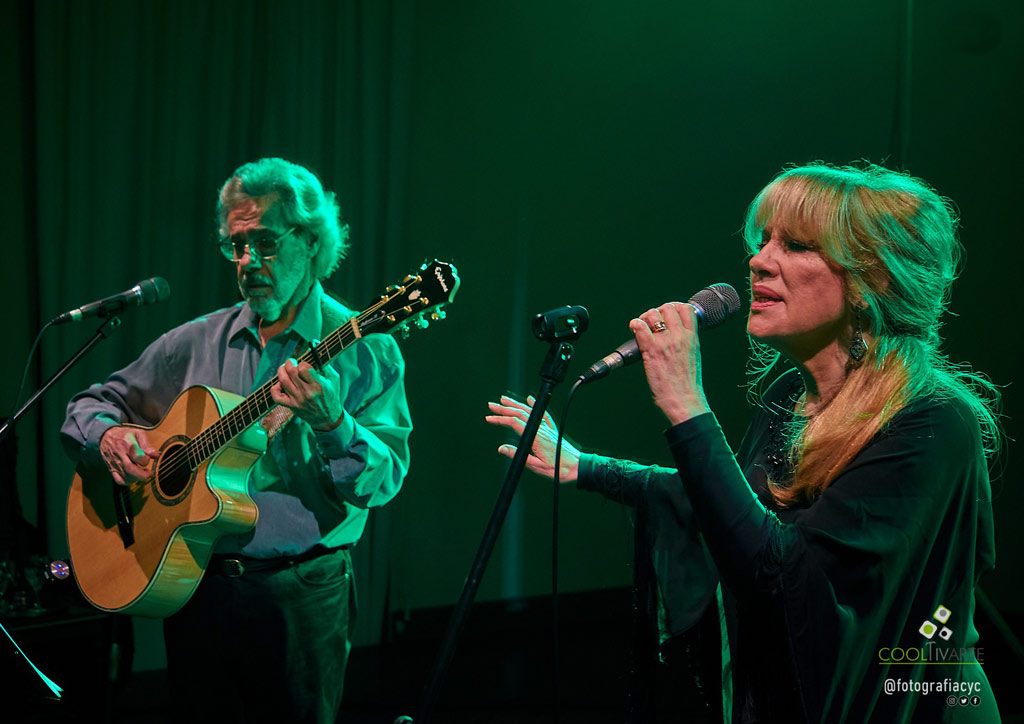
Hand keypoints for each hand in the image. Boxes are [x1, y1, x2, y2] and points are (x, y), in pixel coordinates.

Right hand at [99, 426, 158, 485]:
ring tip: (143, 474)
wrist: (106, 437)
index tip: (148, 458)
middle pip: (130, 469)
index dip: (145, 459)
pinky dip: (128, 482)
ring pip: (125, 476)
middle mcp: (119, 454)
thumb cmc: (125, 435)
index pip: (136, 455)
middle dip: (143, 475)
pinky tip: (134, 477)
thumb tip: (156, 455)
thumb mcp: (138, 434)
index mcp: (127, 443)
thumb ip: (147, 445)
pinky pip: (119, 480)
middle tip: (150, 473)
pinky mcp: (112, 468)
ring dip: (137, 478)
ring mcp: (115, 463)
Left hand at [271, 358, 344, 430]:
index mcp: (318, 385)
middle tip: (291, 362)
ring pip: (283, 380)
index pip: (303, 368)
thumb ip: (324, 365)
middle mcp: (307, 392)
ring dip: (281, 370)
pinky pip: (276, 396)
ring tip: (284, 368)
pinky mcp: (291, 406)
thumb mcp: (334, 380)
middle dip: (289, 362)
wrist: (327, 419)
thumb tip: (313, 349)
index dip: (302, 363)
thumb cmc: (331, 396)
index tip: (304, 364)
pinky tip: (280, 384)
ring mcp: (297, 400)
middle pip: (291, 372)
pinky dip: (274, 388)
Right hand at [485, 395, 580, 482]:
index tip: (489, 418)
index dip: (500, 419)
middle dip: (504, 409)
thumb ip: (518, 456)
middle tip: (491, 405)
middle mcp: (542, 429)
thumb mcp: (536, 466)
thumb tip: (502, 448)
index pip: (515, 423)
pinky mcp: (552, 430)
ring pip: (529, 411)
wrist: (577, 467)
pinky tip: (529, 399)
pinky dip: (534, 405)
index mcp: (536, 437)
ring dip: (515, 404)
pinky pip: (543, 414)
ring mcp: (547, 428)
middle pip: (520, 414)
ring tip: (503, 400)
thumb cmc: (558, 469)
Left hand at [630, 302, 710, 425]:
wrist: (684, 400)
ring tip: (642, 328)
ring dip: (645, 318)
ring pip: (652, 314)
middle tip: (651, 323)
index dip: (674, 308)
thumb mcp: (693, 355)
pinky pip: (639, 327)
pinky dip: (635, 325)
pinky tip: (635, 330)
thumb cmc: (687, 383)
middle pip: (667, 308)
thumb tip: (676, 334)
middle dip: (657, 312)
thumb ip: (686, 341)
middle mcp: (679, 336)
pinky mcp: (651, 350)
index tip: (667, 315)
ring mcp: (665, 342)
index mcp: (692, 337)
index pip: (685, 309)